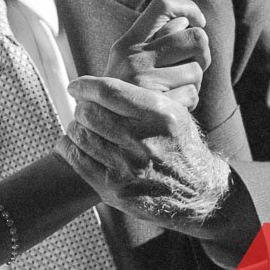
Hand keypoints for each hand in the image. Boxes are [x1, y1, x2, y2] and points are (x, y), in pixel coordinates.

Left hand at [56, 76, 229, 232]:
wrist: (199, 192)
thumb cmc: (180, 144)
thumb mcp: (175, 113)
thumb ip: (143, 94)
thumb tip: (105, 78)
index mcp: (162, 116)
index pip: (110, 92)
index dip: (86, 85)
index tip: (76, 85)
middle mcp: (146, 143)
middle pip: (91, 113)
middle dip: (82, 107)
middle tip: (83, 107)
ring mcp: (130, 169)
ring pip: (81, 135)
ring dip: (76, 127)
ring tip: (82, 126)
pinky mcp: (116, 190)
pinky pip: (77, 160)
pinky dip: (70, 148)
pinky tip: (76, 144)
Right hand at [106, 0, 209, 109]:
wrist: (98, 132)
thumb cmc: (122, 94)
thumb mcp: (128, 63)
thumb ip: (155, 40)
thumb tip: (187, 21)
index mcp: (127, 43)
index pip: (162, 6)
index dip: (188, 8)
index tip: (198, 21)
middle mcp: (134, 58)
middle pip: (195, 37)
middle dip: (202, 52)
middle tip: (193, 63)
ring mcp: (144, 82)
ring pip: (197, 69)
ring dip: (194, 81)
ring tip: (177, 90)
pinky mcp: (156, 105)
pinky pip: (193, 95)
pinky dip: (189, 102)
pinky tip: (174, 107)